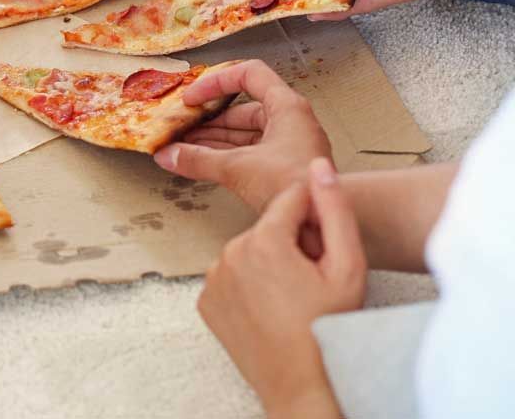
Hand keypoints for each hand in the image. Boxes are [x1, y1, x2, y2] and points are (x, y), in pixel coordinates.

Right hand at [154, 60, 331, 214]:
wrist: (324, 222)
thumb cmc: (296, 185)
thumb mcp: (238, 168)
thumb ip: (198, 160)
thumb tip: (169, 156)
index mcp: (287, 107)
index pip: (248, 74)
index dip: (216, 82)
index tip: (194, 96)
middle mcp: (290, 121)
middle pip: (242, 108)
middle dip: (209, 118)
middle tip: (184, 126)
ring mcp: (289, 144)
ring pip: (244, 132)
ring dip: (214, 139)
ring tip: (186, 147)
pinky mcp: (284, 165)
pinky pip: (249, 151)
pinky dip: (226, 155)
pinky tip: (204, 162)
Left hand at [199, 159, 364, 416]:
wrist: (303, 385)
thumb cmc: (330, 330)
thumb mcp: (348, 266)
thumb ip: (334, 210)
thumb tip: (318, 167)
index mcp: (263, 239)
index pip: (289, 200)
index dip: (312, 212)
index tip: (324, 234)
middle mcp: (229, 253)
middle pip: (267, 230)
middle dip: (289, 245)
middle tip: (312, 279)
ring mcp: (213, 279)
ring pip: (247, 254)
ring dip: (267, 266)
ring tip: (292, 298)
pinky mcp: (205, 302)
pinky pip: (230, 279)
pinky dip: (247, 287)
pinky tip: (269, 309)